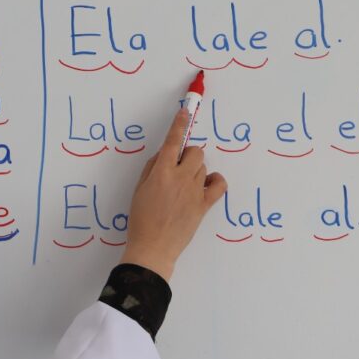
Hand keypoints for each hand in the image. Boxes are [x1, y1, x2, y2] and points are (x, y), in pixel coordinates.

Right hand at [118, 105, 227, 280]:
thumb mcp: (139, 189)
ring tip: (185, 185)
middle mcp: (181, 178)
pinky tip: (207, 184)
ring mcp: (195, 191)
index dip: (180, 124)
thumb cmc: (141, 219)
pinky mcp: (204, 205)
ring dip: (196, 170)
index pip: (174, 141)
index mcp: (162, 172)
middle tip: (179, 166)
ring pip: (203, 167)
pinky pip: (219, 184)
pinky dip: (215, 181)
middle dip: (188, 154)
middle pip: (195, 152)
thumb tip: (164, 155)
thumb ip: (152, 168)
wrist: (153, 247)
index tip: (186, 111)